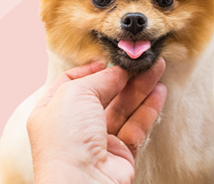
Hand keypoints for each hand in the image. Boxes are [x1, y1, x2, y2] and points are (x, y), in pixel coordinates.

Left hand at [27, 59, 166, 183]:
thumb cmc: (67, 138)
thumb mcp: (76, 94)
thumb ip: (99, 79)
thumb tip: (117, 71)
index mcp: (53, 110)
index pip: (71, 83)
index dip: (91, 69)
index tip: (110, 59)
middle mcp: (74, 126)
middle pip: (103, 93)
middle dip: (124, 76)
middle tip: (143, 61)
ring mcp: (97, 141)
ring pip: (123, 108)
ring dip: (141, 88)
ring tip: (157, 67)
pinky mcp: (119, 154)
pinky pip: (136, 126)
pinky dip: (148, 109)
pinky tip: (159, 92)